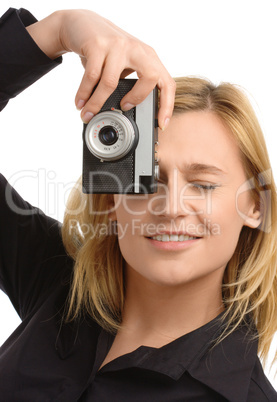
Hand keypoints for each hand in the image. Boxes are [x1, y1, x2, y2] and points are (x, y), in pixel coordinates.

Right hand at [26, 9, 175, 128]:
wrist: (81, 23)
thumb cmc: (105, 49)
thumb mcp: (125, 63)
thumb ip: (131, 83)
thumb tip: (127, 113)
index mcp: (147, 57)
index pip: (166, 82)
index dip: (167, 105)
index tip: (161, 124)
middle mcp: (136, 49)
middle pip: (150, 77)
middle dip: (138, 98)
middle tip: (122, 108)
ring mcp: (118, 45)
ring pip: (111, 82)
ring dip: (96, 103)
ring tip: (87, 114)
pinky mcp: (97, 44)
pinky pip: (92, 76)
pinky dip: (84, 93)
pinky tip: (80, 102)